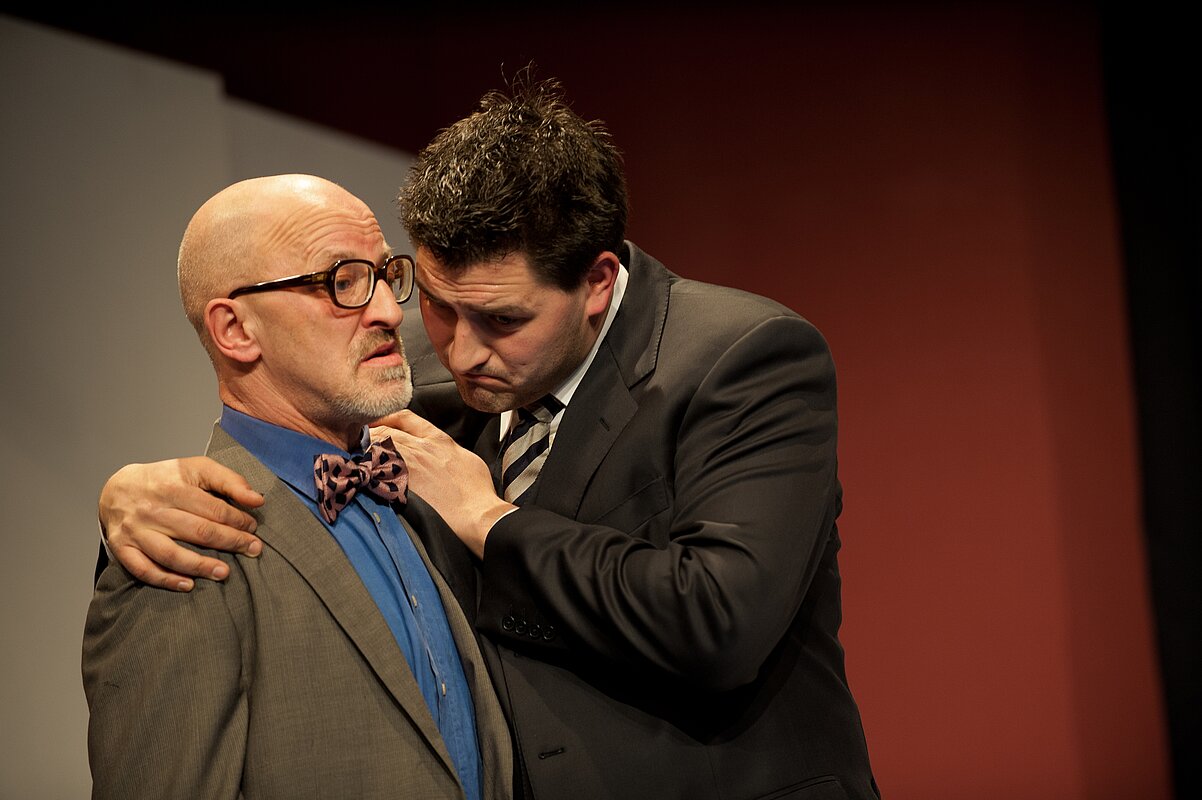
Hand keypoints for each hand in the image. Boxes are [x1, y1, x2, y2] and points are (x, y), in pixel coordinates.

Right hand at [99, 457, 264, 590]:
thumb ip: (228, 480)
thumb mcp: (197, 469)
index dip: (237, 520)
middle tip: (253, 550)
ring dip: (200, 566)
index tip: (253, 528)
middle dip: (230, 542)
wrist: (117, 488)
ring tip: (224, 573)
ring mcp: (136, 531)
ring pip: (170, 554)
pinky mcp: (122, 548)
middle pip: (197, 531)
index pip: (212, 508)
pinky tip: (188, 585)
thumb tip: (257, 500)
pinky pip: (143, 569)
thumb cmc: (165, 479)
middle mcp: (152, 510)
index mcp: (173, 487)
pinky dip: (166, 580)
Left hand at [372, 410, 513, 557]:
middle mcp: (418, 448)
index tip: (377, 421)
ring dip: (364, 450)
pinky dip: (364, 468)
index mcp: (436, 439)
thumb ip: (445, 447)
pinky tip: (361, 471)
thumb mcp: (463, 456)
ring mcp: (406, 465)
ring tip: (359, 455)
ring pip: (374, 448)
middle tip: (360, 440)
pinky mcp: (396, 484)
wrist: (474, 513)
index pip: (403, 417)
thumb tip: (437, 448)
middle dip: (369, 432)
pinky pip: (372, 469)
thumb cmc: (475, 490)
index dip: (386, 417)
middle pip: (383, 430)